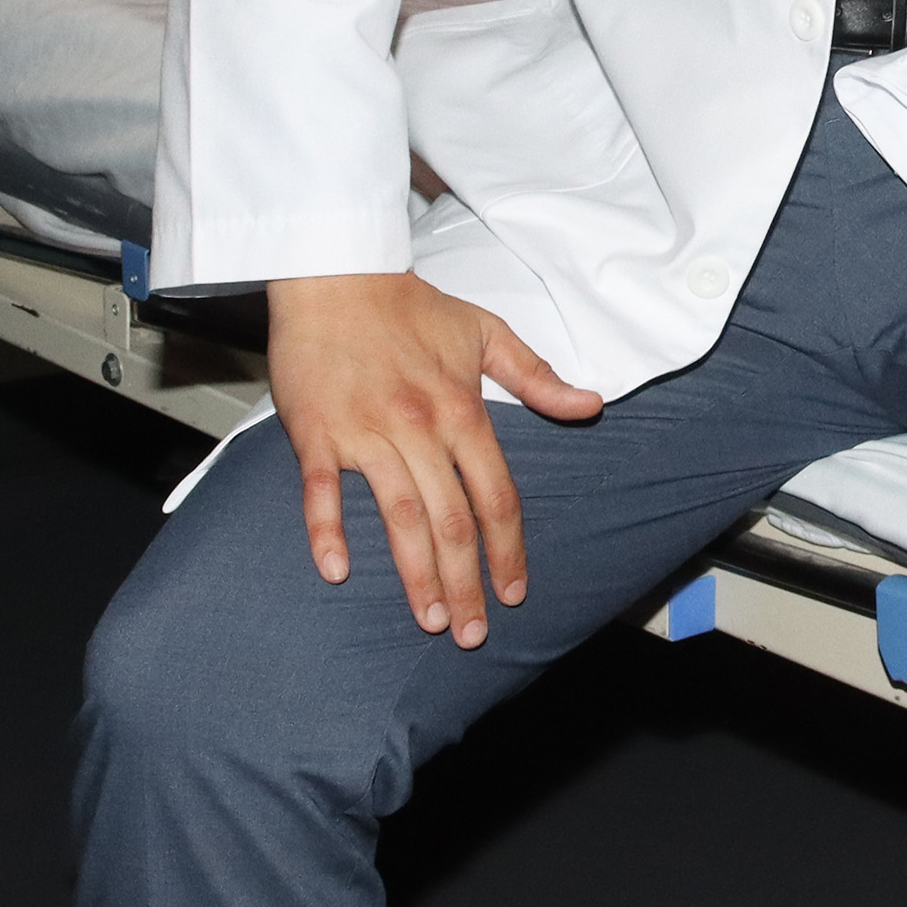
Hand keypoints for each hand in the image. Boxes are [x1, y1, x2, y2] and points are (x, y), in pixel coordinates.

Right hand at [265, 270, 602, 646]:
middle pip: (450, 520)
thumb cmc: (410, 307)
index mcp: (462, 410)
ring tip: (428, 618)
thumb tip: (590, 405)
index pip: (496, 495)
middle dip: (466, 582)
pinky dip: (328, 532)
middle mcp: (418, 428)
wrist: (338, 273)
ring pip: (397, 516)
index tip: (515, 591)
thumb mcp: (487, 334)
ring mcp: (365, 433)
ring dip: (414, 574)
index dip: (508, 548)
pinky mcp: (316, 434)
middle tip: (471, 633)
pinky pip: (322, 492)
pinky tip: (337, 571)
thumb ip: (538, 378)